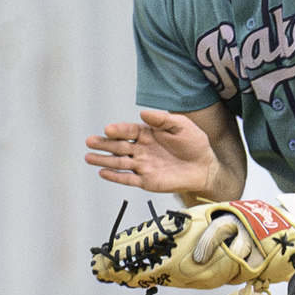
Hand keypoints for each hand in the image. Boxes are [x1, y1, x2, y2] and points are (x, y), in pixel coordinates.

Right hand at [85, 110, 222, 195]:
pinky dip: (115, 176)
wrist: (204, 167)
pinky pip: (128, 179)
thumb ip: (163, 119)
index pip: (129, 131)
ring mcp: (143, 166)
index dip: (119, 130)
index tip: (108, 129)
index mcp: (148, 134)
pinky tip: (103, 172)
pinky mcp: (147, 181)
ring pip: (119, 163)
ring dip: (104, 160)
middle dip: (104, 144)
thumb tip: (143, 112)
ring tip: (89, 157)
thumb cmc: (194, 144)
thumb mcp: (181, 126)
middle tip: (89, 141)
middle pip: (119, 146)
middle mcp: (142, 149)